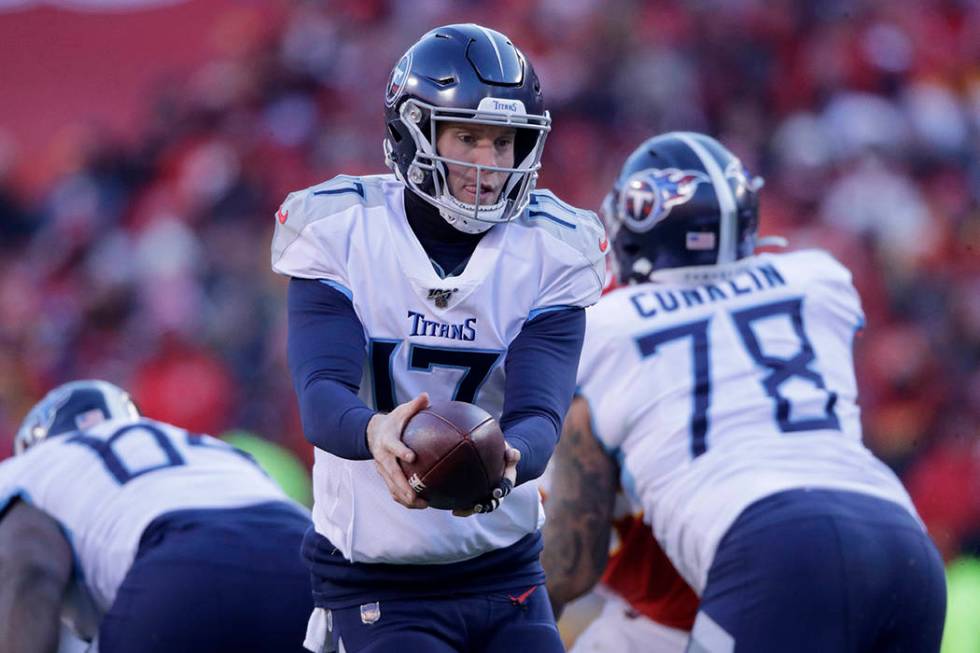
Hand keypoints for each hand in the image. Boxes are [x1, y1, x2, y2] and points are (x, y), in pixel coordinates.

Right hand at [366, 393, 429, 508]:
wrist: (371, 433)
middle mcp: (383, 457)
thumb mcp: (401, 411)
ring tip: (423, 505)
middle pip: (392, 474)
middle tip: (417, 497)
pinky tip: (420, 504)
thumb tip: (426, 396)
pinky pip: (393, 490)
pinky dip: (404, 499)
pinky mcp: (385, 476)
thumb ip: (414, 406)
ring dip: (405, 498)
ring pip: (392, 487)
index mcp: (387, 441)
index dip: (401, 451)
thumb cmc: (393, 421)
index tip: (412, 457)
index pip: (393, 446)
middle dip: (403, 487)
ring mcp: (382, 469)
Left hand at [453, 443, 519, 516]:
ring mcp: (487, 496)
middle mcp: (497, 493)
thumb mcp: (508, 452)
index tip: (496, 492)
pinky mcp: (477, 497)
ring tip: (460, 511)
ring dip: (472, 510)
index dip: (501, 491)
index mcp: (506, 482)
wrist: (495, 459)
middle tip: (478, 507)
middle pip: (494, 503)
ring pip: (481, 507)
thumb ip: (512, 453)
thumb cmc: (502, 454)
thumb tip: (511, 453)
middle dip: (487, 506)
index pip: (506, 488)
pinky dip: (463, 510)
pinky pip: (470, 506)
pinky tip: (454, 511)